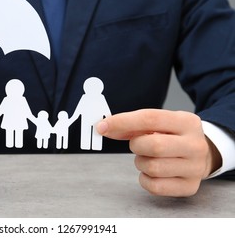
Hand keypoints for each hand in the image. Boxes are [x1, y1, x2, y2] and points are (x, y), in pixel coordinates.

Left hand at [97, 109, 221, 196]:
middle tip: (138, 144)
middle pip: (153, 146)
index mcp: (187, 122)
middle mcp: (195, 145)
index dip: (122, 122)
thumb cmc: (173, 136)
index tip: (102, 126)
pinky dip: (145, 179)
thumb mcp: (159, 123)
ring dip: (140, 162)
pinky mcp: (189, 187)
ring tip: (148, 157)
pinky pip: (154, 186)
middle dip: (136, 145)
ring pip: (152, 167)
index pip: (150, 118)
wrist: (204, 154)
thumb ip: (132, 125)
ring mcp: (195, 168)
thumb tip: (104, 127)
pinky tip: (151, 171)